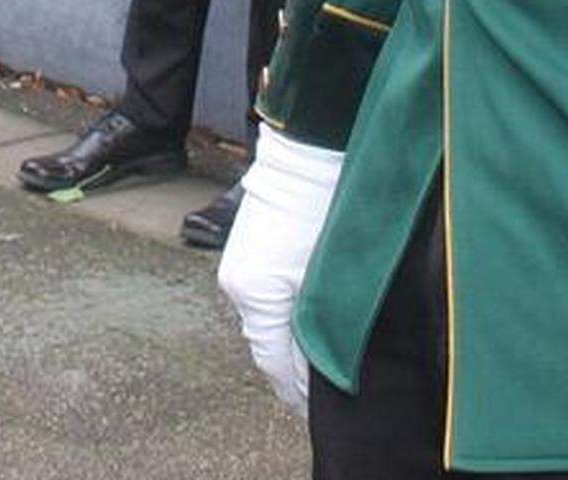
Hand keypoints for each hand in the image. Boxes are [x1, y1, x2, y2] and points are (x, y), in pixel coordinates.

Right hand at [217, 127, 345, 415]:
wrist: (309, 152)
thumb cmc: (327, 211)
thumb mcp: (331, 279)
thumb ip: (324, 331)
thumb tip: (324, 371)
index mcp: (254, 294)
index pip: (273, 362)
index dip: (297, 393)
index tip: (316, 415)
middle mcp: (236, 286)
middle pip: (265, 346)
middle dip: (292, 375)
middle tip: (319, 401)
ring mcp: (237, 268)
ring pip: (264, 323)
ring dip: (288, 346)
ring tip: (315, 369)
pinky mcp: (246, 253)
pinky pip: (263, 301)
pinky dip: (282, 320)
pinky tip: (304, 328)